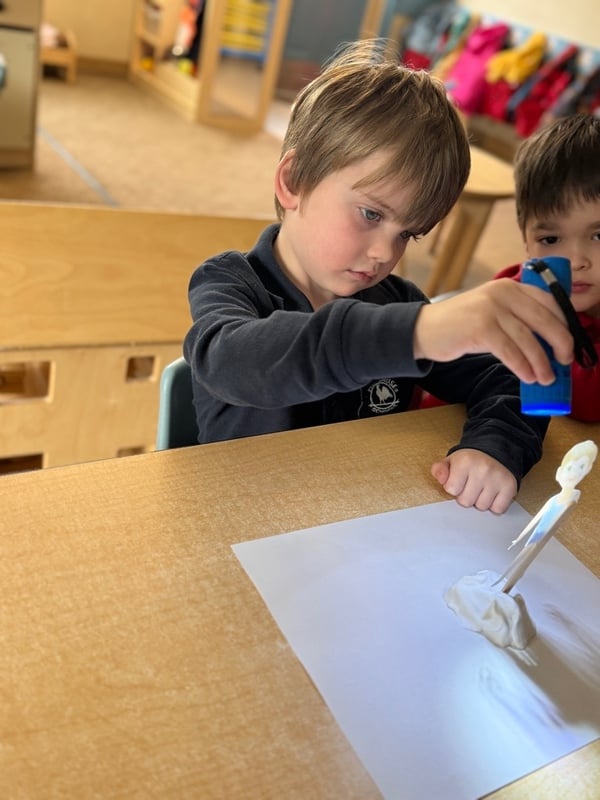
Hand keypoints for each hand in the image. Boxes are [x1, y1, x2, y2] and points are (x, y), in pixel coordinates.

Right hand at [413, 280, 573, 384]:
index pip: (549, 301)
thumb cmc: (461, 326)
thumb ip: (518, 318)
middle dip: (560, 343)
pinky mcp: (480, 328)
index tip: (568, 343)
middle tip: (564, 362)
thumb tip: (550, 343)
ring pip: (528, 339)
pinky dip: (522, 367)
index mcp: (509, 286)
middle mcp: (502, 293)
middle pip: (545, 319)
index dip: (564, 323)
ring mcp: (490, 309)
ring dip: (541, 362)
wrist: (424, 329)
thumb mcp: (492, 312)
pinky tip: (528, 377)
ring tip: (545, 378)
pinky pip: (510, 352)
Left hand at [431, 448, 516, 513]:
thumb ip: (439, 470)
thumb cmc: (469, 462)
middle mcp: (482, 469)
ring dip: (480, 501)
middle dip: (466, 496)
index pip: (451, 489)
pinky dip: (494, 505)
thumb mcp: (450, 462)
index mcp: (465, 461)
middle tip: (471, 485)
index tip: (458, 480)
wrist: (494, 454)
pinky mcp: (510, 487)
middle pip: (466, 502)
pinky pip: (498, 509)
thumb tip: (441, 479)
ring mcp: (498, 478)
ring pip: (482, 507)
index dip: (453, 487)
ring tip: (481, 488)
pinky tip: (492, 493)